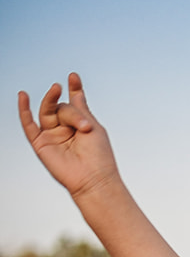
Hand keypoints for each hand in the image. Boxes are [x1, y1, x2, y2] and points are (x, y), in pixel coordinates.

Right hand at [18, 72, 118, 199]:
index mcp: (80, 125)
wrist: (94, 180)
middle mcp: (65, 129)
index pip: (74, 102)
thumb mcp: (92, 126)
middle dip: (70, 110)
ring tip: (56, 89)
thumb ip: (79, 108)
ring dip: (52, 100)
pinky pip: (28, 125)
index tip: (74, 77)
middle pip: (61, 107)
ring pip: (47, 112)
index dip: (74, 89)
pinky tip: (22, 96)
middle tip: (83, 123)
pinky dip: (24, 110)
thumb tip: (75, 89)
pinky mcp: (40, 144)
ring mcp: (52, 136)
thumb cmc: (99, 157)